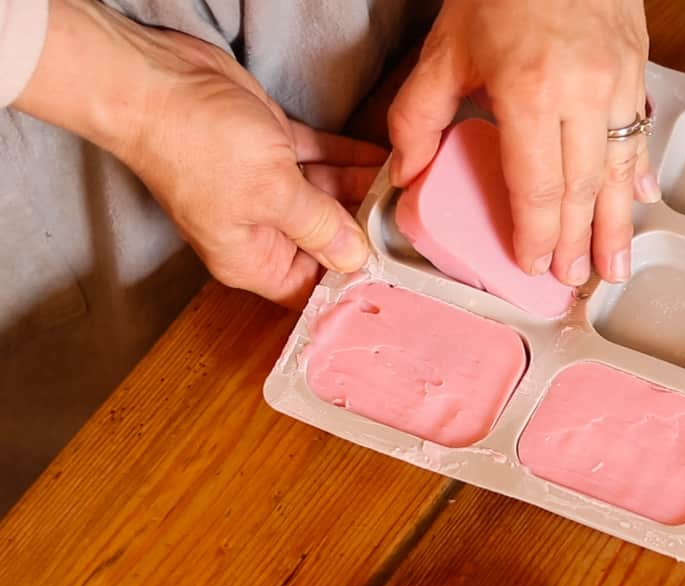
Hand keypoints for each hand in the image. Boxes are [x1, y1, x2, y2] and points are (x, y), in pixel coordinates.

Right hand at [122, 33, 384, 307]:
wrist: (155, 80)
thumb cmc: (196, 145)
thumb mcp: (272, 193)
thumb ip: (320, 227)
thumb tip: (355, 259)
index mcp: (250, 258)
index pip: (311, 286)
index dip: (351, 282)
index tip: (395, 272)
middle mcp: (259, 228)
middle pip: (325, 241)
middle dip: (366, 231)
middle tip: (410, 223)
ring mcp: (265, 186)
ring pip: (327, 196)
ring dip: (363, 190)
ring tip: (407, 188)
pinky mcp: (271, 147)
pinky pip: (319, 160)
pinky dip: (348, 157)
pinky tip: (383, 160)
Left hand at [388, 0, 656, 286]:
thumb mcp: (446, 47)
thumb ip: (419, 114)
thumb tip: (409, 172)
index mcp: (531, 93)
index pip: (538, 186)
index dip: (537, 234)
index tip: (533, 264)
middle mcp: (582, 93)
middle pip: (584, 190)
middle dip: (579, 243)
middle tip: (574, 282)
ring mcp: (616, 80)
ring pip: (620, 169)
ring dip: (617, 223)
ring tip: (615, 266)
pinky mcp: (636, 66)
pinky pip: (639, 131)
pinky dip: (639, 170)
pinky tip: (641, 198)